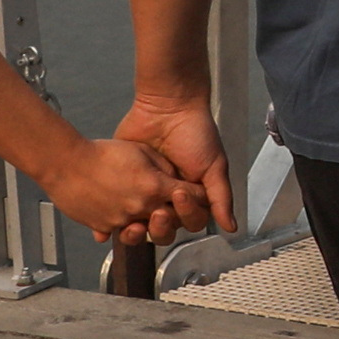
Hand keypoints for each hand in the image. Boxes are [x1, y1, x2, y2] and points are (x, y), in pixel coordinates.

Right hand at [44, 134, 204, 249]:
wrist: (65, 163)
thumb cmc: (101, 153)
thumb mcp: (142, 151)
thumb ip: (165, 168)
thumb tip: (176, 180)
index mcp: (155, 188)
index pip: (191, 197)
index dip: (197, 195)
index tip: (198, 194)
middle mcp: (141, 208)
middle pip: (171, 220)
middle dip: (174, 213)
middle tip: (169, 204)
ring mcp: (121, 221)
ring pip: (146, 229)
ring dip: (147, 221)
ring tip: (144, 210)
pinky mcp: (103, 227)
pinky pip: (120, 231)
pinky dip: (123, 224)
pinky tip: (120, 210)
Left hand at [114, 92, 238, 241]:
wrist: (167, 107)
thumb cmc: (196, 133)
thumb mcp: (214, 166)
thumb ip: (221, 198)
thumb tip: (232, 228)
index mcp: (192, 195)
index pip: (190, 221)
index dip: (186, 216)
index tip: (179, 197)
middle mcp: (167, 197)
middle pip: (165, 229)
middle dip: (160, 227)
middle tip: (157, 213)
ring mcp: (143, 192)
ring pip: (139, 225)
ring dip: (135, 231)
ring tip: (131, 224)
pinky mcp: (122, 186)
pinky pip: (115, 211)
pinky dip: (108, 224)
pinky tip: (106, 227)